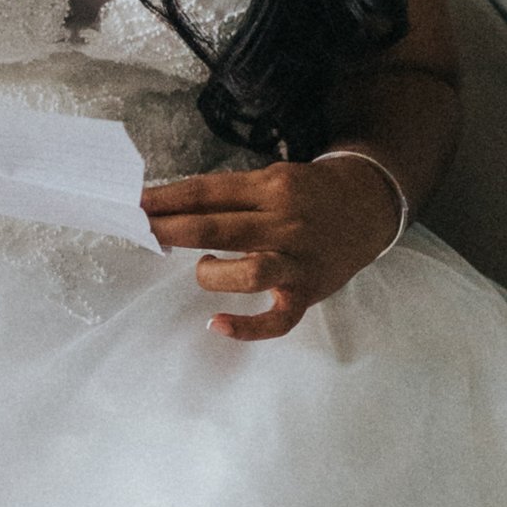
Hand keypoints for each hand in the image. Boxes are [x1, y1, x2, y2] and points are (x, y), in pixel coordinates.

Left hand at [142, 154, 401, 342]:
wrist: (369, 208)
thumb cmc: (309, 194)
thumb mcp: (275, 178)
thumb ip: (232, 196)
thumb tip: (175, 209)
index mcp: (272, 188)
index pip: (209, 193)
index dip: (169, 199)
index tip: (136, 203)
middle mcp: (285, 223)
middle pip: (218, 228)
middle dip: (173, 230)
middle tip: (144, 231)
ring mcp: (298, 261)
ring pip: (247, 273)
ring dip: (211, 274)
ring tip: (205, 268)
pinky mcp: (307, 293)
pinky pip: (276, 320)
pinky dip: (246, 328)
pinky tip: (217, 324)